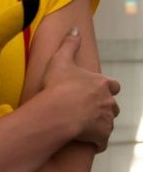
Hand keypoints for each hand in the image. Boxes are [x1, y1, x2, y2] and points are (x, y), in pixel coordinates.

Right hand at [43, 31, 119, 151]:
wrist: (59, 112)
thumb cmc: (59, 85)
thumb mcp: (60, 60)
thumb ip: (69, 44)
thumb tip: (75, 29)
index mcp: (101, 84)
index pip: (113, 85)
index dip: (107, 88)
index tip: (99, 91)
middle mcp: (108, 102)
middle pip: (113, 106)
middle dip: (104, 108)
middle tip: (90, 111)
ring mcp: (106, 120)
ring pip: (108, 124)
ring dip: (101, 125)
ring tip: (87, 128)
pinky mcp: (101, 136)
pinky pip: (102, 142)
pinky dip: (97, 143)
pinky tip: (89, 143)